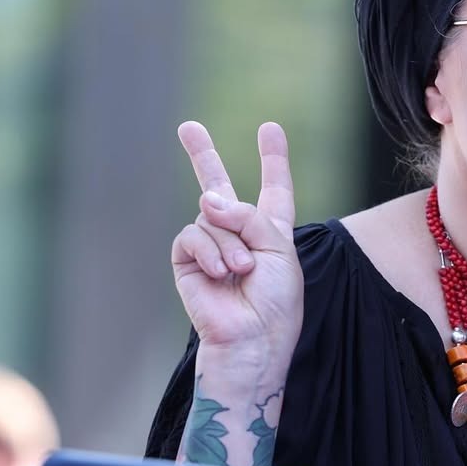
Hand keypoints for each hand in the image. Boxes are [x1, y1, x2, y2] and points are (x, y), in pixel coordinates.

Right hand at [170, 121, 303, 358]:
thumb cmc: (275, 299)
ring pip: (213, 216)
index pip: (273, 190)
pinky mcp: (187, 261)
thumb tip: (206, 200)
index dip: (273, 159)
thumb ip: (249, 215)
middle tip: (188, 127)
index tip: (270, 129)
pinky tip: (220, 274)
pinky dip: (209, 251)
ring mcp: (210, 247)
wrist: (253, 338)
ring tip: (242, 272)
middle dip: (203, 155)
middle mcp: (239, 235)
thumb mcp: (278, 248)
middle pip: (219, 187)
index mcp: (271, 232)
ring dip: (231, 243)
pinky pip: (193, 234)